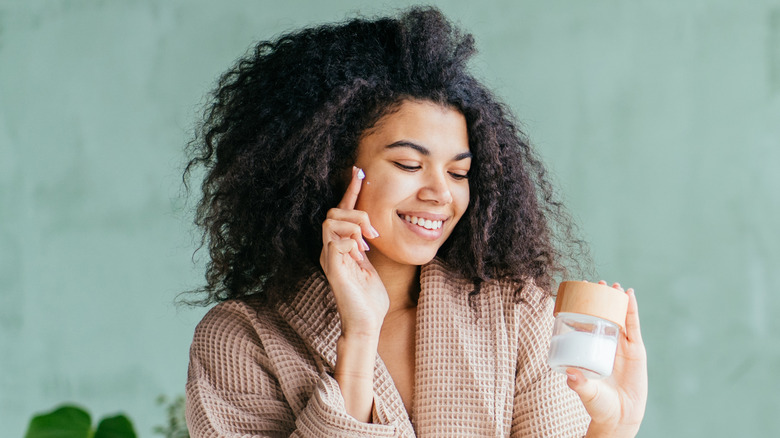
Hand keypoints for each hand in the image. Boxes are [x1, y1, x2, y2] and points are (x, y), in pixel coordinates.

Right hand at [320, 166, 388, 337]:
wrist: (367, 324)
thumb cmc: (369, 299)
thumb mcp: (370, 265)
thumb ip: (365, 246)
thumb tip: (369, 228)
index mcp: (338, 247)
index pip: (341, 212)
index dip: (350, 190)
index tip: (359, 171)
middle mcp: (329, 250)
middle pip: (333, 213)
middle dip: (356, 214)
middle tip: (373, 233)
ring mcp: (328, 259)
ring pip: (331, 222)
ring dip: (354, 227)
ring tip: (367, 244)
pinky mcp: (332, 269)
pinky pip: (336, 242)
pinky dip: (351, 243)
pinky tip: (361, 256)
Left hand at [567, 281, 647, 437]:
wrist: (620, 418)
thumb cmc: (599, 405)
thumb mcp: (586, 392)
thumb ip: (579, 384)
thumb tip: (570, 373)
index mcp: (590, 350)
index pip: (585, 323)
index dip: (583, 308)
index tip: (578, 291)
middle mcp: (605, 346)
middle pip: (603, 316)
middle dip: (600, 299)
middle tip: (596, 283)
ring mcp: (621, 347)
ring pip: (619, 318)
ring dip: (616, 300)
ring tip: (613, 285)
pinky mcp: (636, 351)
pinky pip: (633, 327)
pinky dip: (632, 310)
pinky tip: (629, 295)